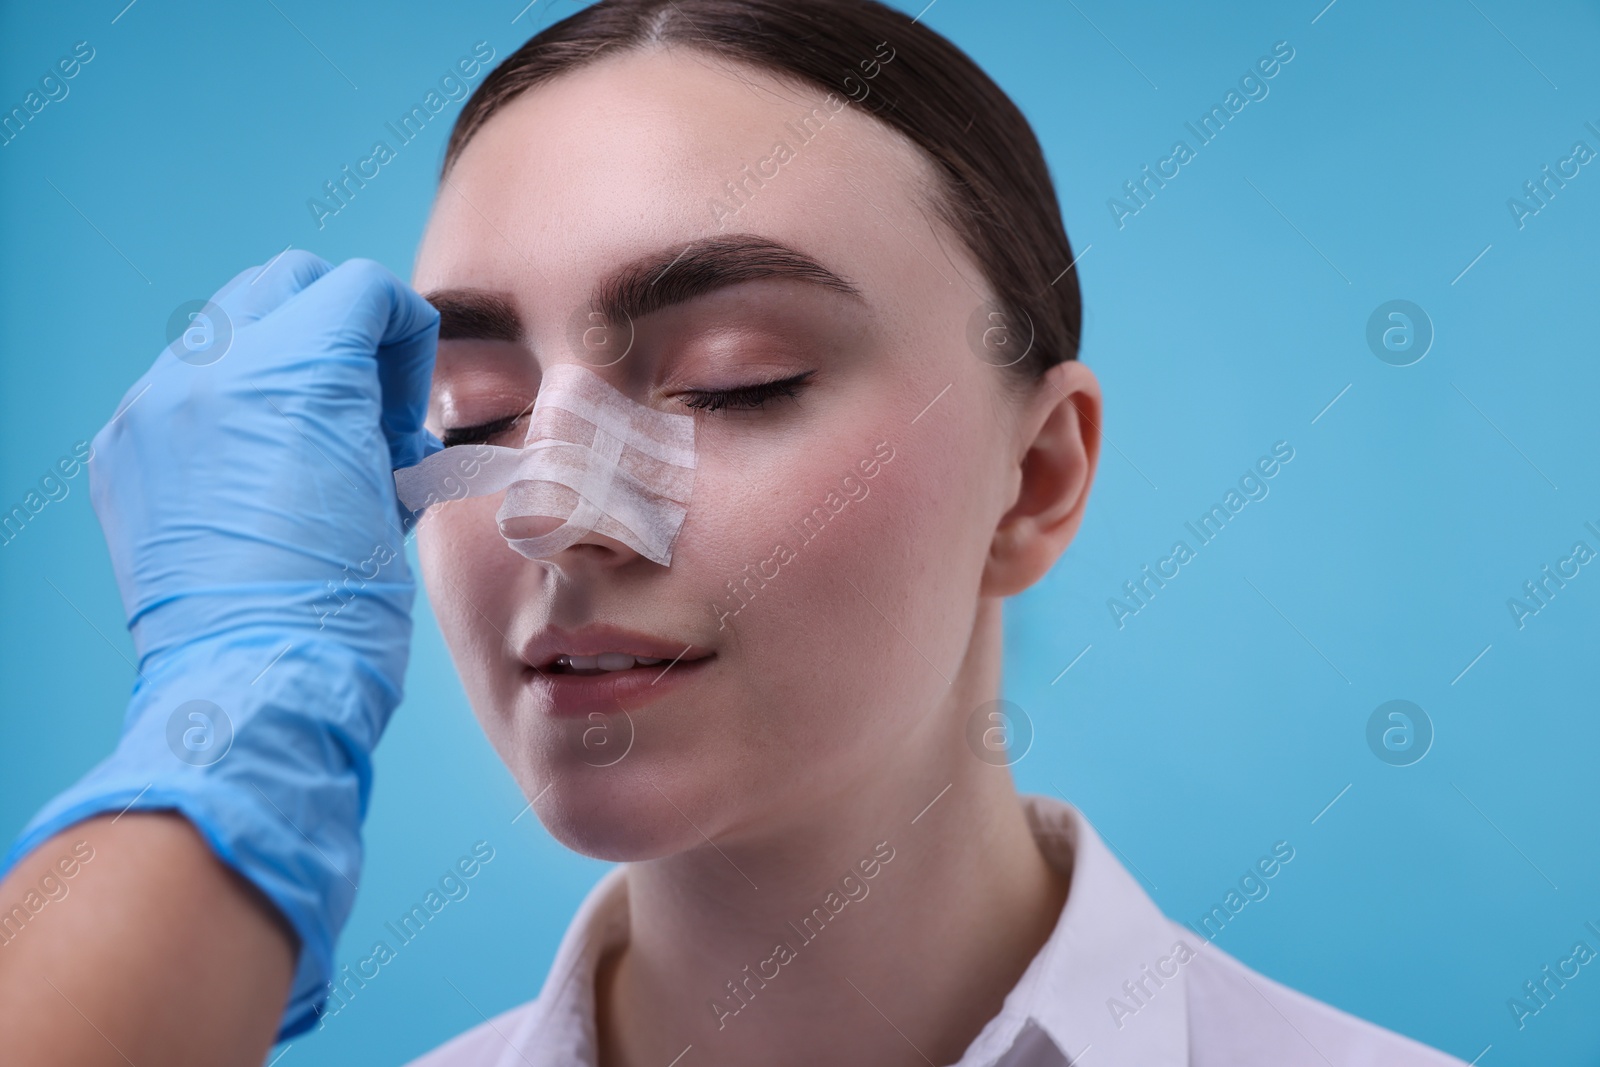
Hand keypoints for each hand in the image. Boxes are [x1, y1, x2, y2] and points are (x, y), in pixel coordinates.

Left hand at [2, 252, 439, 1038]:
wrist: (259, 686)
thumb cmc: (342, 604)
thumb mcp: (390, 485)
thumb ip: (378, 411)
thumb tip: (372, 397)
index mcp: (293, 372)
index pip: (359, 289)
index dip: (404, 337)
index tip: (410, 402)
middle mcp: (209, 373)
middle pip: (287, 287)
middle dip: (340, 334)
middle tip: (369, 410)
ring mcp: (156, 412)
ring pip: (228, 333)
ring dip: (283, 368)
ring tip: (315, 449)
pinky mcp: (127, 455)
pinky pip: (183, 394)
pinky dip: (229, 414)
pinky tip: (262, 481)